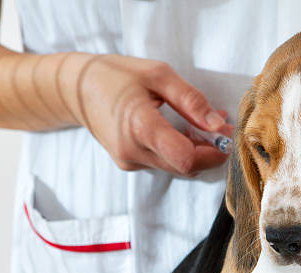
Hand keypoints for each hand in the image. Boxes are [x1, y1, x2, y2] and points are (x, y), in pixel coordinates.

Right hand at [73, 54, 232, 174]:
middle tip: (219, 126)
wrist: (76, 90)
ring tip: (201, 124)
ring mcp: (131, 162)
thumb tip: (219, 124)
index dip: (212, 152)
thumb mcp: (158, 74)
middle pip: (186, 167)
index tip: (224, 135)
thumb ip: (191, 101)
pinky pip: (165, 164)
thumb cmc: (116, 75)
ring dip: (197, 151)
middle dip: (209, 151)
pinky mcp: (130, 164)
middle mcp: (134, 151)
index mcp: (140, 126)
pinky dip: (180, 152)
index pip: (186, 158)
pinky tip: (181, 131)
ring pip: (177, 168)